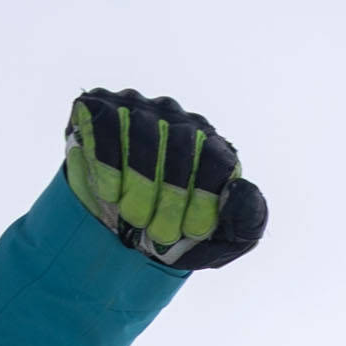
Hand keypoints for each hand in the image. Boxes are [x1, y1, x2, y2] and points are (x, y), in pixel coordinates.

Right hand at [65, 90, 270, 269]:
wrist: (113, 228)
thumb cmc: (173, 229)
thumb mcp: (221, 238)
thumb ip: (247, 218)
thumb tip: (241, 187)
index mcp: (211, 145)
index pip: (216, 158)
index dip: (204, 198)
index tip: (191, 232)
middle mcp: (177, 118)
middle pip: (181, 147)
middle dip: (169, 200)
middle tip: (159, 234)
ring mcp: (137, 108)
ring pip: (143, 136)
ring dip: (139, 187)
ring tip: (135, 218)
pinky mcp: (99, 108)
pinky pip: (106, 129)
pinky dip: (109, 168)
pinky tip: (111, 194)